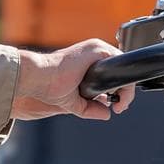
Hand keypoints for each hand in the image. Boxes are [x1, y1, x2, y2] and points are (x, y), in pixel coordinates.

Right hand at [13, 39, 136, 121]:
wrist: (38, 78)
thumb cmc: (48, 87)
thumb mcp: (74, 102)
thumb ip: (91, 108)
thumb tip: (107, 114)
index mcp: (88, 62)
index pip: (111, 74)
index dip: (117, 92)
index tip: (116, 107)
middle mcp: (94, 53)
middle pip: (119, 71)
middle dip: (124, 92)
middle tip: (120, 108)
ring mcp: (96, 49)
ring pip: (122, 68)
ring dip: (126, 89)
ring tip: (120, 105)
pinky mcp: (97, 50)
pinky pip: (120, 63)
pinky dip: (124, 81)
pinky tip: (119, 96)